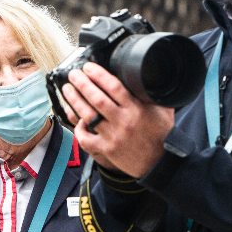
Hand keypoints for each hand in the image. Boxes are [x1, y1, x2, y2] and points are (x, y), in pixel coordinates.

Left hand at [62, 62, 174, 177]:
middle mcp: (123, 121)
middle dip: (82, 84)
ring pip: (88, 116)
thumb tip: (149, 75)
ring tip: (68, 89)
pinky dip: (79, 129)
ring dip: (75, 101)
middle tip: (74, 74)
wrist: (162, 163)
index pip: (114, 87)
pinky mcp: (107, 150)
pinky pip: (87, 139)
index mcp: (137, 109)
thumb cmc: (162, 134)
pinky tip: (77, 120)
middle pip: (97, 99)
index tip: (89, 67)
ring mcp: (113, 137)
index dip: (99, 75)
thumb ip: (153, 93)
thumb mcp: (163, 109)